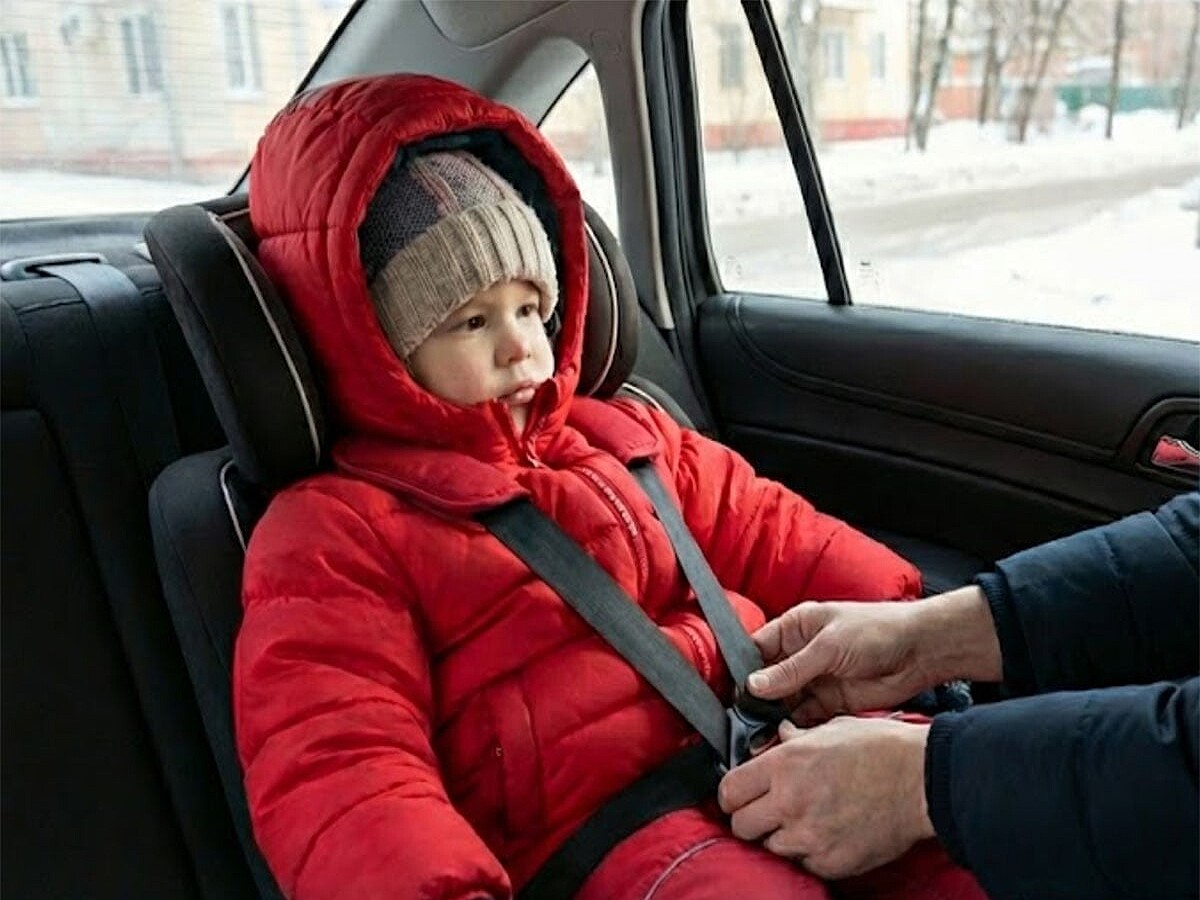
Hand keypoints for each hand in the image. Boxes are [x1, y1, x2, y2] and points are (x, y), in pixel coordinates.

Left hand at [718, 717, 933, 878]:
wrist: (923, 780)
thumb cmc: (881, 748)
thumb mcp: (831, 729)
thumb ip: (795, 738)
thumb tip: (778, 736)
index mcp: (785, 764)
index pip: (729, 790)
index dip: (732, 794)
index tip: (740, 795)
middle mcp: (790, 802)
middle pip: (741, 824)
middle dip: (751, 818)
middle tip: (769, 810)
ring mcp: (810, 836)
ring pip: (771, 846)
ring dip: (781, 836)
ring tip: (806, 819)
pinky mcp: (831, 862)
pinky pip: (804, 863)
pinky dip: (810, 853)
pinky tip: (829, 833)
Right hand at [748, 587, 1001, 721]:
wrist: (920, 651)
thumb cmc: (877, 631)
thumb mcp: (828, 646)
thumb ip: (791, 669)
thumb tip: (754, 686)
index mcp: (795, 628)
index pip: (757, 649)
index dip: (743, 671)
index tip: (731, 695)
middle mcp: (801, 653)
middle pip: (767, 680)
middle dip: (755, 700)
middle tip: (741, 722)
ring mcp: (815, 679)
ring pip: (783, 702)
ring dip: (772, 718)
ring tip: (756, 736)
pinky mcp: (830, 702)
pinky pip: (804, 717)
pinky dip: (793, 729)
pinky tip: (781, 740)